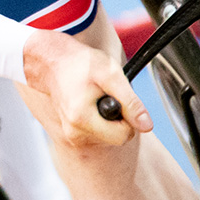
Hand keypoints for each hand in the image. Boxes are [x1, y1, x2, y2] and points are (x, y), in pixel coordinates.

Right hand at [21, 31, 150, 147]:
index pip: (123, 136)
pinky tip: (89, 102)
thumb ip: (131, 102)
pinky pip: (95, 133)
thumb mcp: (111, 75)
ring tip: (96, 96)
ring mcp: (70, 134)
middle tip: (107, 95)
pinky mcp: (70, 133)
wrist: (53, 60)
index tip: (120, 100)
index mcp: (83, 120)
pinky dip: (97, 119)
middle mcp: (74, 133)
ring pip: (106, 136)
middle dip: (117, 119)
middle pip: (115, 138)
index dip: (129, 118)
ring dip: (108, 118)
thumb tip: (147, 125)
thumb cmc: (80, 64)